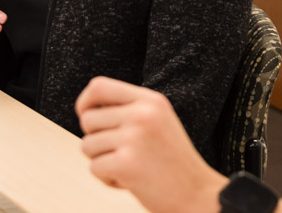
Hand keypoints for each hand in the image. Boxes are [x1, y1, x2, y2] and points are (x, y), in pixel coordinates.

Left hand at [75, 77, 226, 212]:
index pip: (99, 86)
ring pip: (87, 146)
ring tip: (130, 167)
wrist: (198, 194)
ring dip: (102, 161)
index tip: (85, 115)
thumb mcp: (158, 122)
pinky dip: (107, 179)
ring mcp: (134, 138)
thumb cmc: (174, 162)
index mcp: (150, 100)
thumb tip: (86, 110)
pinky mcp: (126, 163)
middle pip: (88, 119)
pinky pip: (94, 168)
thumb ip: (129, 110)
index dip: (84, 101)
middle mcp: (142, 114)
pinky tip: (131, 181)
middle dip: (96, 140)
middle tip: (121, 153)